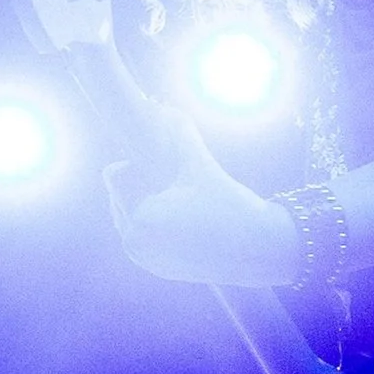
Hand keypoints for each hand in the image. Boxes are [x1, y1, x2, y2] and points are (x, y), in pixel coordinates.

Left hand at [104, 107, 303, 285]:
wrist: (259, 249)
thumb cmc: (231, 207)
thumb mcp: (201, 166)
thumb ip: (179, 134)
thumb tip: (163, 105)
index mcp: (140, 220)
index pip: (114, 177)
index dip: (133, 161)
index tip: (153, 156)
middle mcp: (134, 244)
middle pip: (118, 196)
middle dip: (138, 182)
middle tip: (168, 177)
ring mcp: (143, 259)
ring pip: (127, 215)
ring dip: (143, 199)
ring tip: (176, 194)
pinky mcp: (155, 267)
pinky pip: (140, 235)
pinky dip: (152, 220)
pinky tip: (177, 212)